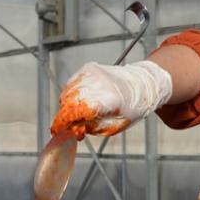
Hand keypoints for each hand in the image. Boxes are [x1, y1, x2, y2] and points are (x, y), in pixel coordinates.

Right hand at [50, 61, 172, 138]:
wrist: (143, 84)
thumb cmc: (131, 107)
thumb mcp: (115, 126)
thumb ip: (92, 128)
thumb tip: (73, 130)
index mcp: (108, 100)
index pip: (76, 111)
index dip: (62, 122)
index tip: (56, 131)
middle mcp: (98, 83)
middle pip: (68, 102)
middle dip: (65, 117)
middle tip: (71, 127)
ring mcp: (92, 73)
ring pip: (67, 93)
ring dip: (68, 106)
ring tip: (81, 114)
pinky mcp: (88, 67)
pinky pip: (71, 84)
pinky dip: (72, 94)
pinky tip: (82, 101)